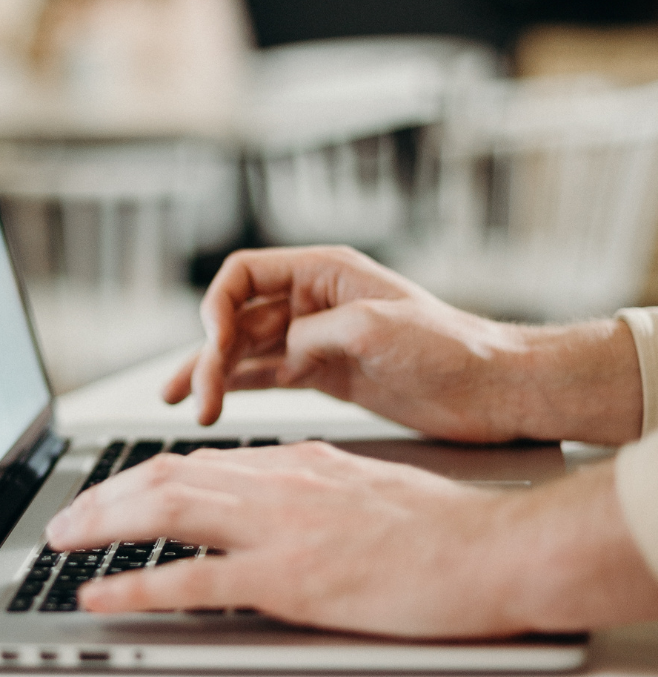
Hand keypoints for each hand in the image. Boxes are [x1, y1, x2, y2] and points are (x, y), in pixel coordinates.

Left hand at [46, 443, 657, 636]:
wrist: (488, 548)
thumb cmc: (436, 524)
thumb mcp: (357, 483)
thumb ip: (303, 485)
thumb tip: (261, 494)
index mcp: (291, 461)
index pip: (194, 461)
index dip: (138, 477)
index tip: (109, 492)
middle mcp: (273, 483)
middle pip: (163, 477)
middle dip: (103, 497)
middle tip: (65, 519)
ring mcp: (277, 528)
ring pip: (165, 512)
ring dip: (102, 524)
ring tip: (61, 541)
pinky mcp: (288, 579)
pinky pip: (193, 582)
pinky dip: (136, 587)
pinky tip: (101, 595)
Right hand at [164, 246, 641, 443]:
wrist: (492, 390)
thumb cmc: (451, 347)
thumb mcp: (377, 328)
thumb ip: (315, 334)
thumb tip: (277, 353)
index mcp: (323, 273)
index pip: (244, 275)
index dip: (217, 305)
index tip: (212, 341)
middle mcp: (311, 302)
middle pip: (237, 318)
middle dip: (210, 353)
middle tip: (197, 396)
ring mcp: (314, 340)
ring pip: (244, 351)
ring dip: (213, 375)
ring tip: (185, 404)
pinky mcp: (322, 374)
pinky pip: (265, 376)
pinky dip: (236, 388)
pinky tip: (212, 402)